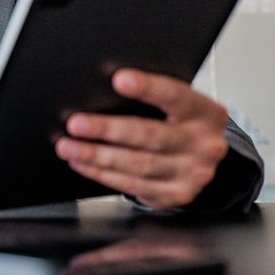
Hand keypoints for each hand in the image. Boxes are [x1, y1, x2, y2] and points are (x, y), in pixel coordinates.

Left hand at [54, 68, 230, 210]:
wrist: (201, 160)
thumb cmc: (179, 123)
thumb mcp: (177, 106)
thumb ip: (152, 97)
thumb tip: (102, 87)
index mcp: (206, 113)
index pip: (177, 96)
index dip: (148, 88)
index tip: (119, 79)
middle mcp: (204, 145)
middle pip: (151, 136)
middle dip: (108, 129)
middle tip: (76, 123)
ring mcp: (192, 174)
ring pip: (137, 164)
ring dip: (96, 155)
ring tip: (68, 146)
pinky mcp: (175, 195)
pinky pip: (132, 184)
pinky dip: (101, 173)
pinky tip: (81, 163)